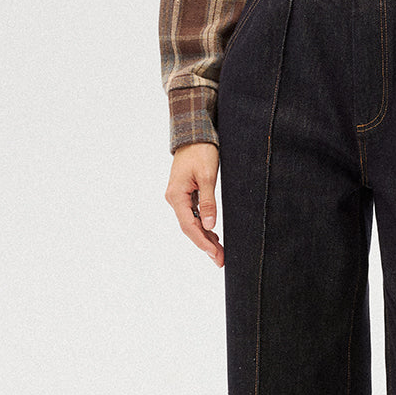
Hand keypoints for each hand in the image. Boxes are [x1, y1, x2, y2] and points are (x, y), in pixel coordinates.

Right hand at [165, 142, 223, 266]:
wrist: (194, 134)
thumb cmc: (201, 151)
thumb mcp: (207, 176)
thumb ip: (208, 201)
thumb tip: (209, 225)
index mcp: (176, 196)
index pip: (189, 226)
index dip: (202, 243)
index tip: (215, 255)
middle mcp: (174, 199)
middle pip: (189, 228)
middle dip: (205, 245)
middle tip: (221, 260)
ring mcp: (179, 197)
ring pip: (191, 223)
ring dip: (205, 237)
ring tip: (220, 252)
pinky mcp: (186, 194)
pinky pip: (193, 214)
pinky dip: (203, 225)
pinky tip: (213, 235)